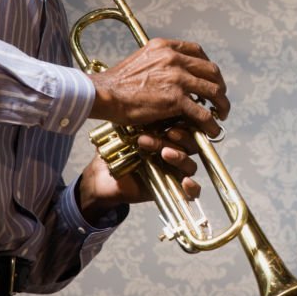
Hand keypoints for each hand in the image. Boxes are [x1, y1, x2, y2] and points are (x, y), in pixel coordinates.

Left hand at [77, 125, 201, 224]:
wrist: (103, 176)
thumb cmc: (116, 152)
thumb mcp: (126, 132)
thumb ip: (138, 120)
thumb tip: (146, 103)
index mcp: (168, 137)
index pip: (187, 128)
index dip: (184, 124)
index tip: (173, 120)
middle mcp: (174, 153)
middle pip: (192, 145)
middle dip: (182, 138)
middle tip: (169, 133)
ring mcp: (174, 171)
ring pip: (190, 165)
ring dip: (180, 157)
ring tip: (163, 153)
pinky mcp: (173, 188)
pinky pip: (192, 192)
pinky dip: (192, 188)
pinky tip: (185, 182)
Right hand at [88, 38, 228, 137]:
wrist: (105, 94)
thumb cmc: (117, 82)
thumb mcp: (140, 60)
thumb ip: (159, 62)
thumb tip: (171, 71)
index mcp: (165, 47)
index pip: (197, 51)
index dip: (208, 66)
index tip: (211, 77)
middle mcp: (174, 58)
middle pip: (211, 70)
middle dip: (219, 85)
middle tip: (219, 98)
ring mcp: (177, 78)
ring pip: (213, 91)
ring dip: (221, 104)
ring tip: (221, 114)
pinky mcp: (175, 100)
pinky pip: (203, 113)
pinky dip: (211, 123)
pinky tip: (212, 129)